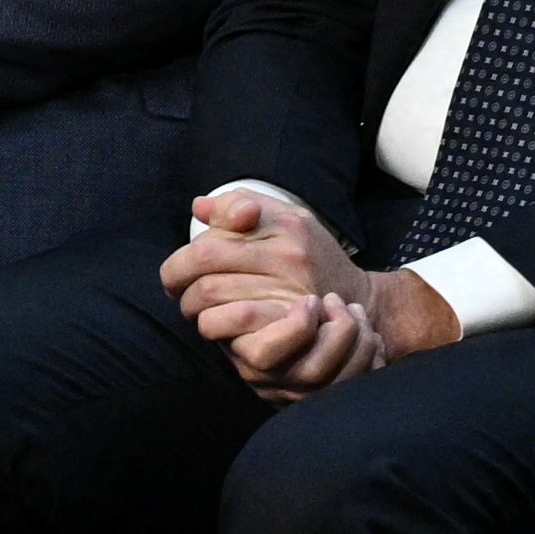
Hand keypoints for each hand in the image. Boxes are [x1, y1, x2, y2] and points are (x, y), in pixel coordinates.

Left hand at [164, 181, 412, 398]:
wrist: (357, 300)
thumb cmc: (312, 258)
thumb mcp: (287, 218)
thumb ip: (241, 205)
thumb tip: (199, 207)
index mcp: (285, 226)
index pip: (210, 244)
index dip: (181, 263)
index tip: (177, 273)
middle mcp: (288, 258)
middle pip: (206, 272)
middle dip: (181, 287)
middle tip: (180, 295)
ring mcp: (288, 293)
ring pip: (213, 301)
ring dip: (193, 310)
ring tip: (195, 311)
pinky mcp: (288, 327)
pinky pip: (234, 329)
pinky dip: (214, 329)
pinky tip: (216, 328)